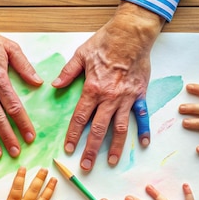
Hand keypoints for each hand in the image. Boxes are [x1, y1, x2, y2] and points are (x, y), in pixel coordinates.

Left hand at [53, 2, 163, 170]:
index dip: (73, 135)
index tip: (68, 149)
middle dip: (91, 150)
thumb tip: (54, 84)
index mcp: (93, 89)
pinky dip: (144, 130)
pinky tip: (143, 144)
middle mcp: (110, 97)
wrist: (132, 33)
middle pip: (98, 129)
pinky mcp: (140, 94)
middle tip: (86, 166)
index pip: (80, 118)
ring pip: (120, 128)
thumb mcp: (81, 54)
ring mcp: (127, 98)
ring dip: (116, 147)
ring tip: (112, 162)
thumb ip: (68, 72)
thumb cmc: (105, 42)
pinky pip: (142, 116)